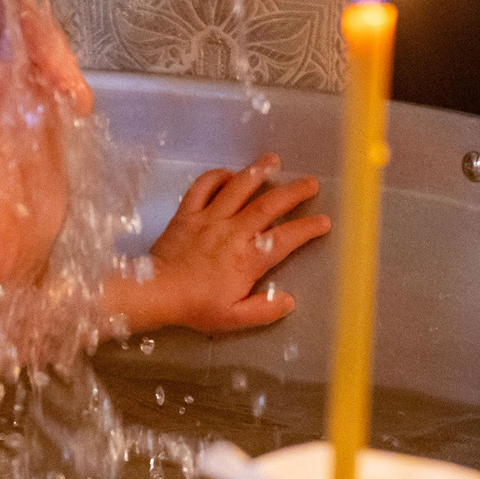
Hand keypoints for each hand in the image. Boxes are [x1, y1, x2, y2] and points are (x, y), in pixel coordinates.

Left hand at [112, 156, 329, 334]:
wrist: (155, 291)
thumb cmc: (195, 306)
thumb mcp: (233, 318)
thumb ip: (264, 310)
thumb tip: (288, 300)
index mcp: (248, 258)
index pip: (286, 238)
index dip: (307, 228)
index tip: (323, 221)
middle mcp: (233, 231)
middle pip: (268, 204)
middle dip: (293, 192)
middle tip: (311, 182)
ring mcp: (209, 218)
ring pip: (238, 187)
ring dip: (258, 171)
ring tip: (273, 160)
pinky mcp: (187, 212)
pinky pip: (203, 186)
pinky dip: (217, 176)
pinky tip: (228, 174)